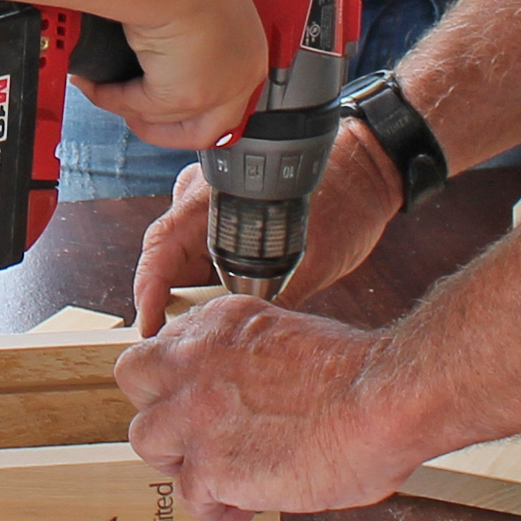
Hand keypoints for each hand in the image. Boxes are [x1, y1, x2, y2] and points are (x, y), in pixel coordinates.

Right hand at [83, 0, 266, 152]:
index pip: (228, 94)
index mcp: (249, 47)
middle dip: (163, 130)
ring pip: (169, 123)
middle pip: (206, 129)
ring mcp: (218, 88)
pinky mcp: (187, 95)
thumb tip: (155, 38)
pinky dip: (111, 98)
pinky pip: (140, 106)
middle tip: (133, 117)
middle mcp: (241, 74)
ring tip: (104, 92)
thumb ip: (180, 27)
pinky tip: (93, 82)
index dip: (192, 106)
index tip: (163, 101)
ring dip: (131, 111)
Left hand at [115, 296, 424, 520]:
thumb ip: (251, 360)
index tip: (196, 398)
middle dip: (160, 404)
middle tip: (192, 432)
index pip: (166, 345)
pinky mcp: (210, 467)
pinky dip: (219, 508)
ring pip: (148, 441)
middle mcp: (195, 362)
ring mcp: (196, 415)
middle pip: (135, 380)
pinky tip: (247, 508)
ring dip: (181, 461)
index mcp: (220, 323)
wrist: (382, 401)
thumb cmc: (359, 376)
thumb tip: (247, 396)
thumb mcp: (290, 338)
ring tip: (217, 478)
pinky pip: (192, 497)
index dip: (179, 377)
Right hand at [131, 121, 404, 333]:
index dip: (149, 293)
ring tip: (204, 339)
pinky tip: (226, 317)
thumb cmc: (345, 200)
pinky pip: (207, 262)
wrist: (371, 172)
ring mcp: (211, 212)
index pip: (159, 248)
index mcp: (209, 197)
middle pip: (166, 261)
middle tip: (178, 348)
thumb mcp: (313, 259)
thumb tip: (246, 341)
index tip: (150, 330)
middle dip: (169, 306)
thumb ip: (275, 297)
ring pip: (186, 266)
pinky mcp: (228, 225)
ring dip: (193, 301)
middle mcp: (199, 201)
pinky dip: (212, 290)